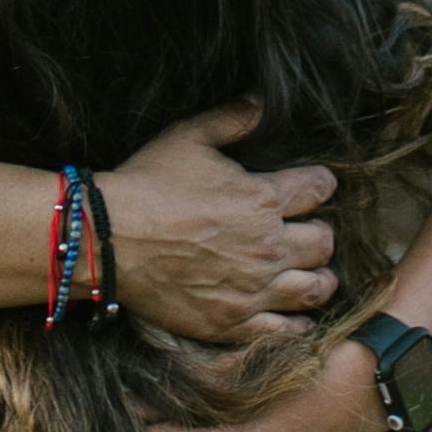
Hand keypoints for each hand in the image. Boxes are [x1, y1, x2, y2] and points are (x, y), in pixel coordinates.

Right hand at [97, 105, 336, 346]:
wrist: (106, 239)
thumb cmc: (146, 184)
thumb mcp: (188, 138)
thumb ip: (233, 119)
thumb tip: (261, 101)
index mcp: (263, 199)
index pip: (320, 189)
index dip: (320, 184)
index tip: (312, 187)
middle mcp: (268, 246)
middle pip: (325, 242)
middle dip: (320, 232)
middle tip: (306, 231)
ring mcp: (253, 289)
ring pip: (316, 288)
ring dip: (318, 277)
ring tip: (308, 273)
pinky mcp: (233, 322)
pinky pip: (287, 330)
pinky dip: (298, 323)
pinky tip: (294, 315)